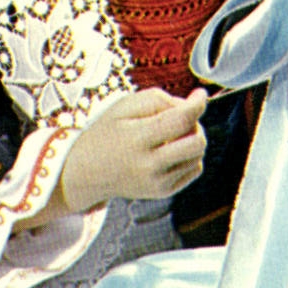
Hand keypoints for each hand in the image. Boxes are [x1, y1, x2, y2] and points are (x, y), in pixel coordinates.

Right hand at [59, 87, 207, 211]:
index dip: (197, 104)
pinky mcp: (163, 192)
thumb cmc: (107, 133)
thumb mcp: (123, 106)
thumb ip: (158, 100)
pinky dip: (189, 156)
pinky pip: (194, 169)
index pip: (180, 121)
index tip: (200, 94)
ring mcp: (157, 183)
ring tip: (171, 134)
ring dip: (192, 139)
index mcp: (136, 139)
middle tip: (181, 118)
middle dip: (196, 124)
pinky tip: (170, 151)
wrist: (86, 173)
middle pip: (197, 142)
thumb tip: (192, 106)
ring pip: (198, 155)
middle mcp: (148, 165)